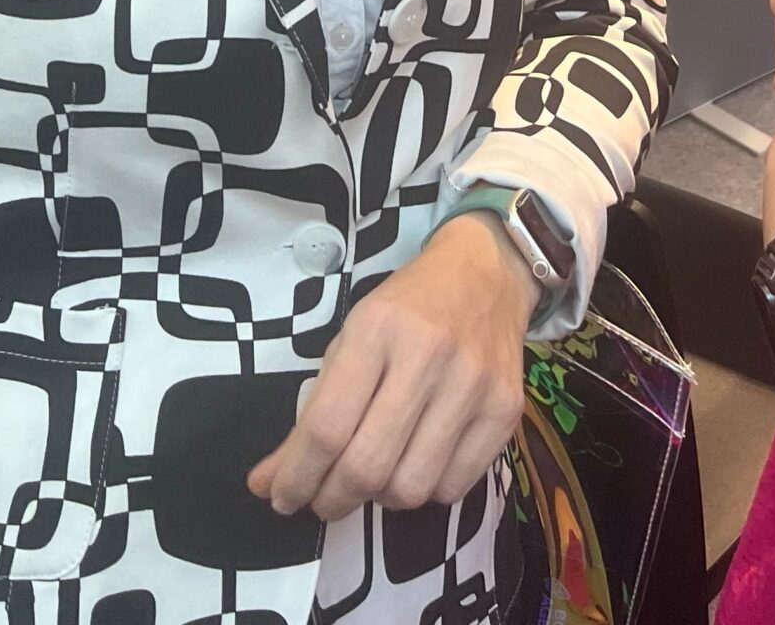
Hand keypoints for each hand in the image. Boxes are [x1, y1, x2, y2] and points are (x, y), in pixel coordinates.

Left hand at [248, 213, 533, 522]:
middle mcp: (428, 356)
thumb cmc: (406, 307)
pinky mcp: (506, 410)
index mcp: (377, 329)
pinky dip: (425, 491)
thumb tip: (268, 483)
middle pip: (367, 465)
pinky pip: (454, 488)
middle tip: (322, 501)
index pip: (327, 425)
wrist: (486, 273)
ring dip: (380, 498)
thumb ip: (313, 410)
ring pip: (411, 488)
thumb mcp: (351, 338)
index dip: (297, 475)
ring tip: (374, 475)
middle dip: (332, 499)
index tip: (281, 496)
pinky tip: (415, 462)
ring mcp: (473, 386)